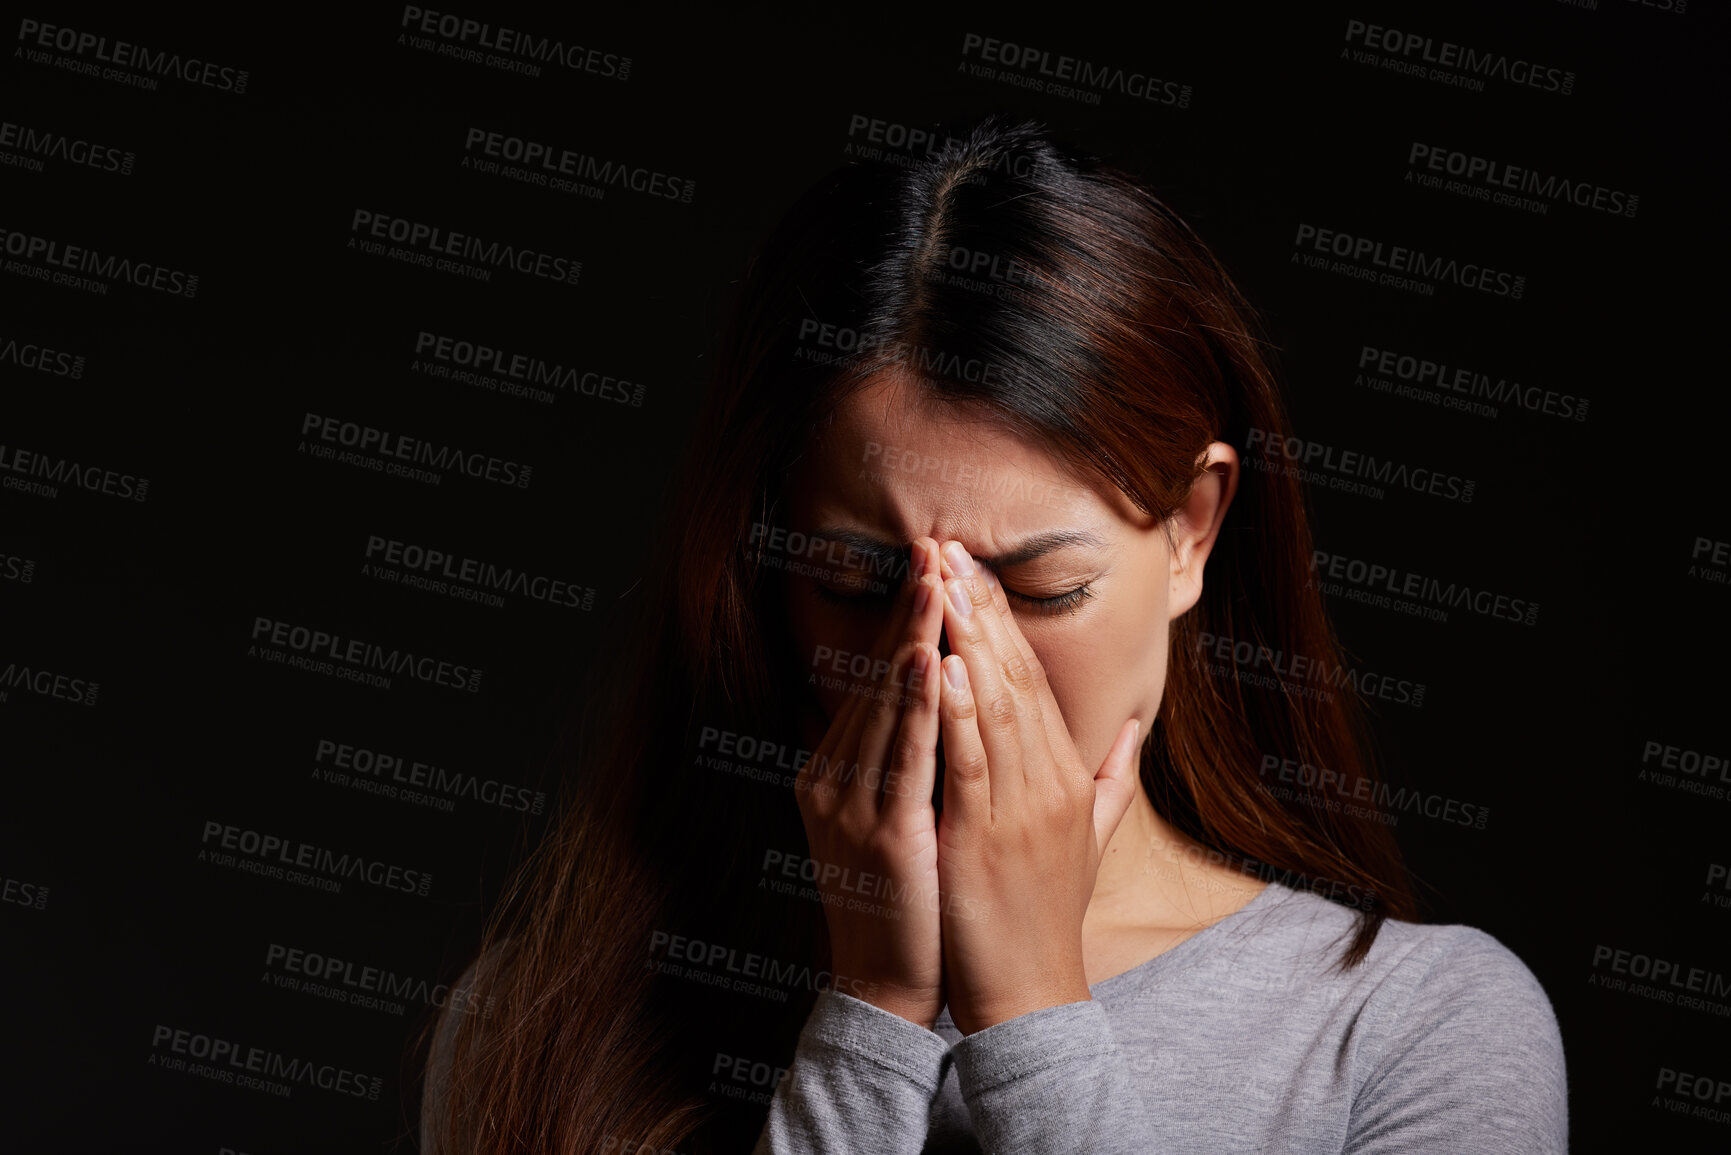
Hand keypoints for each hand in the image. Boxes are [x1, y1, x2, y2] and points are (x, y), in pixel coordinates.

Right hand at [794, 538, 947, 1028]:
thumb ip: (898, 755)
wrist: (888, 984)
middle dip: (909, 608)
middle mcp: (832, 774)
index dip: (905, 617)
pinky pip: (900, 755)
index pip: (875, 675)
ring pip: (884, 703)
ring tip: (936, 581)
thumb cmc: (906, 897)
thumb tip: (912, 703)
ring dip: (911, 636)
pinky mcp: (877, 831)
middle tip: (934, 544)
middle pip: (874, 674)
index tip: (936, 563)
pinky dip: (914, 703)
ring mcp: (848, 802)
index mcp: (838, 766)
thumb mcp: (894, 813)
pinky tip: (929, 659)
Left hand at [931, 540, 1141, 1035]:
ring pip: (995, 707)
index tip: (974, 567)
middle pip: (1015, 676)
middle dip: (980, 608)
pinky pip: (972, 764)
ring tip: (944, 581)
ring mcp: (1021, 809)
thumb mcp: (1089, 838)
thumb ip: (1109, 778)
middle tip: (949, 545)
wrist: (1033, 995)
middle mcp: (1051, 781)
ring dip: (966, 640)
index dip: (1002, 620)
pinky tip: (942, 667)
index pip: (1035, 679)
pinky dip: (958, 712)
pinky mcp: (986, 839)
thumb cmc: (1046, 916)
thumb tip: (1133, 731)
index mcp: (1068, 776)